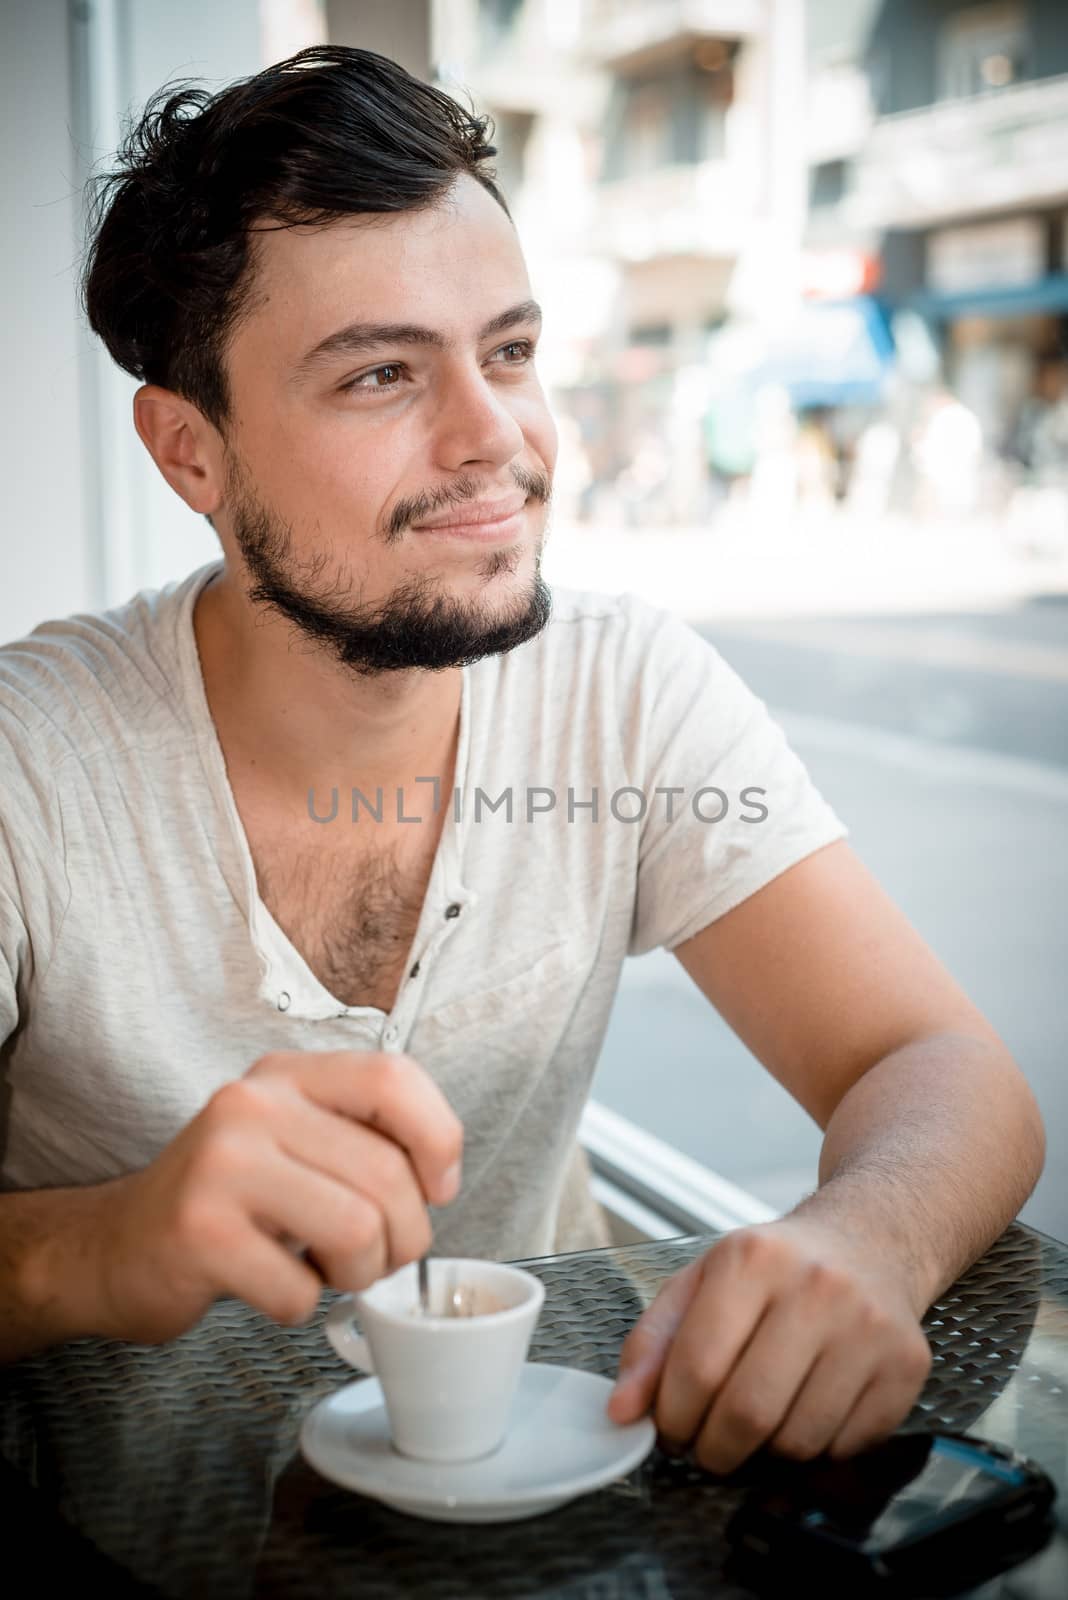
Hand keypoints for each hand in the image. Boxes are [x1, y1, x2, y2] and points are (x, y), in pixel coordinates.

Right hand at [79, 1050, 462, 1343]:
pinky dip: (300, 1304)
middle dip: (403, 1237)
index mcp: (287, 1074)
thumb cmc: (226, 1200)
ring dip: (357, 1275)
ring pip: (358, 1231)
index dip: (438, 1139)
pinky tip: (272, 1284)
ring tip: (325, 1270)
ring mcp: (222, 1165)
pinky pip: (300, 1289)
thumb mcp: (292, 1139)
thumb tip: (442, 1176)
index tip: (436, 1189)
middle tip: (373, 1256)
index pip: (395, 1078)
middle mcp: (252, 1104)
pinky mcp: (199, 1232)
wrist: (115, 1246)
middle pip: (387, 1174)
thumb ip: (362, 1135)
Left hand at [606, 1218, 931, 1473]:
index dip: (675, 1417)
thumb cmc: (774, 1270)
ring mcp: (869, 1327)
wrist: (868, 1241)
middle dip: (715, 1448)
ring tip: (758, 1421)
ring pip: (798, 1440)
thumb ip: (652, 1344)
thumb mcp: (701, 1282)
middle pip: (748, 1412)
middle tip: (709, 1444)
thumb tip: (622, 1411)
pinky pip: (845, 1447)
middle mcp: (818, 1287)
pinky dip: (816, 1450)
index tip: (671, 1428)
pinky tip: (806, 1410)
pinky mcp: (906, 1366)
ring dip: (765, 1452)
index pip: (698, 1367)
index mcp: (752, 1259)